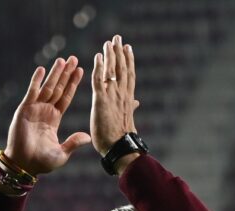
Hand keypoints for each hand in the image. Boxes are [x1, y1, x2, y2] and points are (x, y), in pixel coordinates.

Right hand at [2, 56, 90, 176]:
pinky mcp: (24, 110)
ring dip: (54, 74)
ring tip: (62, 60)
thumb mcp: (62, 154)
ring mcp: (34, 109)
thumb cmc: (41, 163)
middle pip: (58, 88)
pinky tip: (42, 69)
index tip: (80, 71)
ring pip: (47, 87)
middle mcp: (45, 111)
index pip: (66, 98)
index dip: (73, 84)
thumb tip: (87, 137)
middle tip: (74, 59)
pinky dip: (36, 80)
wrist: (24, 165)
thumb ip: (73, 143)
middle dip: (66, 74)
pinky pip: (32, 92)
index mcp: (54, 119)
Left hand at [90, 35, 140, 158]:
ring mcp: (112, 97)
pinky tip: (98, 56)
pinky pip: (99, 81)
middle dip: (120, 52)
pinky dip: (99, 68)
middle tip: (118, 38)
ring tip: (109, 41)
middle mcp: (121, 94)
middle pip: (122, 68)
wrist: (119, 149)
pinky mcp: (101, 101)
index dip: (128, 60)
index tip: (127, 48)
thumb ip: (131, 107)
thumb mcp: (127, 118)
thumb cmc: (122, 138)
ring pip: (112, 71)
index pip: (128, 75)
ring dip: (111, 55)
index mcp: (127, 98)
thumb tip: (136, 102)